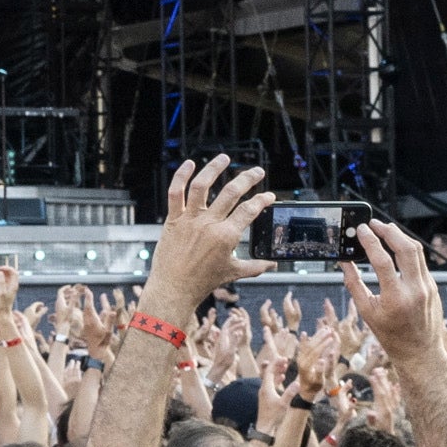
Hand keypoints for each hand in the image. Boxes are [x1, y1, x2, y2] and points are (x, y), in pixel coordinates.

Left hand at [144, 155, 275, 312]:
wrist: (173, 288)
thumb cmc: (203, 282)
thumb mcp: (233, 273)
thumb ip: (256, 266)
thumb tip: (273, 264)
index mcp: (226, 236)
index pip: (249, 211)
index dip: (262, 201)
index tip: (269, 196)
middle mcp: (209, 224)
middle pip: (231, 193)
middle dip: (248, 179)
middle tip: (257, 171)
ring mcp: (190, 219)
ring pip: (202, 186)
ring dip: (214, 169)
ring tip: (224, 158)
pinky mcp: (173, 219)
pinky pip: (175, 193)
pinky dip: (181, 176)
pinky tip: (190, 164)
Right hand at [340, 220, 445, 363]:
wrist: (420, 351)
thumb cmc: (391, 335)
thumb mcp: (367, 312)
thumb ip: (354, 284)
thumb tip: (344, 262)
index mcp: (395, 298)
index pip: (382, 261)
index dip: (370, 242)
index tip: (361, 230)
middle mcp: (415, 290)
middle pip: (406, 248)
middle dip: (389, 231)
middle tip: (374, 223)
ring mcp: (427, 286)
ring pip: (416, 250)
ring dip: (400, 236)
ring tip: (385, 230)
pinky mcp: (432, 285)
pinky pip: (420, 261)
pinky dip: (407, 249)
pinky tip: (396, 247)